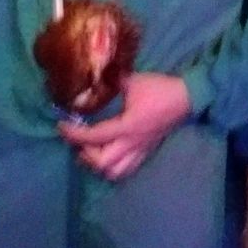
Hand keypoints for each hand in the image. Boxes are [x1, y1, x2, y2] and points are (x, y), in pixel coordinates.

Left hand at [59, 72, 191, 180]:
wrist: (186, 98)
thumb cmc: (159, 89)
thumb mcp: (132, 81)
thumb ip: (111, 81)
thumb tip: (93, 75)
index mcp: (127, 126)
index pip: (94, 137)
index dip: (74, 134)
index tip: (61, 126)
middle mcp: (132, 143)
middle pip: (103, 163)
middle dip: (85, 154)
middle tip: (77, 141)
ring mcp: (140, 150)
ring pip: (114, 171)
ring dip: (98, 165)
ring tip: (89, 152)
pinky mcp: (146, 152)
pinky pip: (127, 169)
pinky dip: (112, 168)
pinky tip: (106, 157)